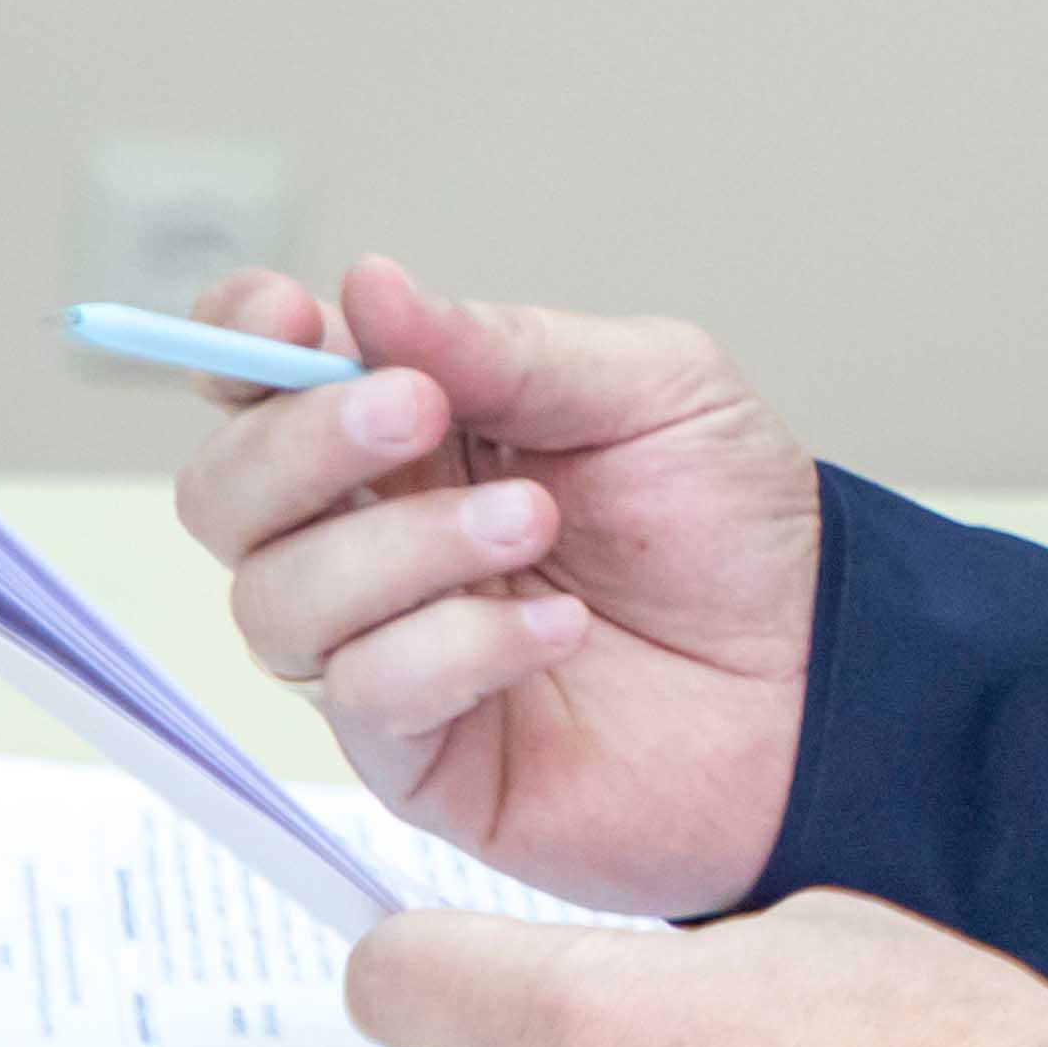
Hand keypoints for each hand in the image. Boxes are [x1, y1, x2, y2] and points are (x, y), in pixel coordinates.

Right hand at [171, 256, 820, 918]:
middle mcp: (368, 541)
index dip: (234, 344)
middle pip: (222, 495)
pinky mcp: (419, 758)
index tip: (284, 316)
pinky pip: (366, 697)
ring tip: (533, 520)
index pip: (255, 384)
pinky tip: (560, 625)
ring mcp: (383, 653)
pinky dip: (458, 648)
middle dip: (298, 441)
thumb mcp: (652, 390)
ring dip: (400, 546)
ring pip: (274, 599)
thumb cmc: (736, 530)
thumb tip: (367, 288)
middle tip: (418, 411)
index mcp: (408, 434)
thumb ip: (506, 348)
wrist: (825, 678)